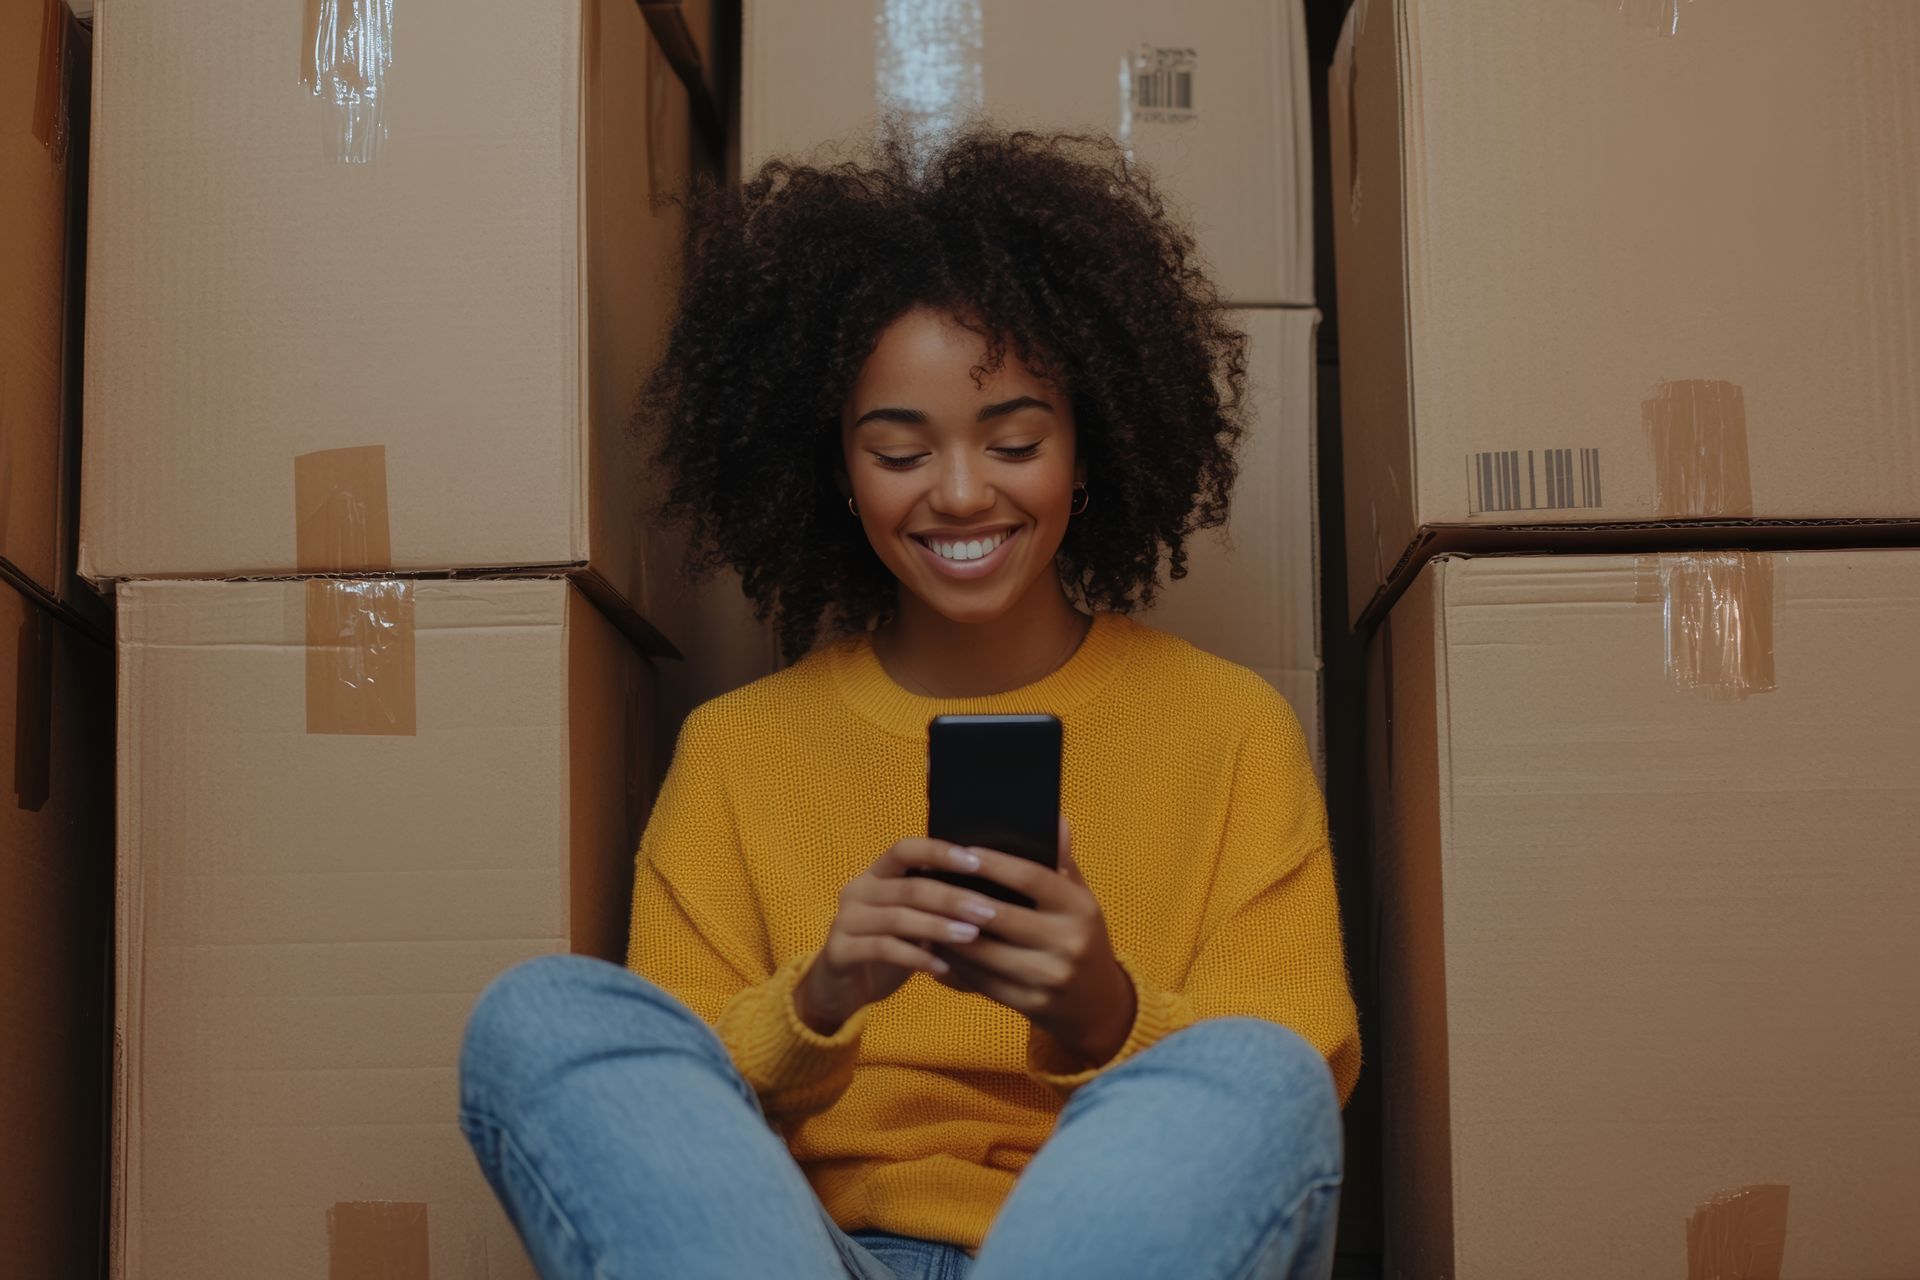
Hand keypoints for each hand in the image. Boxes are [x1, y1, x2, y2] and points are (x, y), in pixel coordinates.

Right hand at [796, 838, 1009, 1035]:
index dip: (939, 852)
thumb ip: (934, 906)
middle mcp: (857, 891)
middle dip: (953, 898)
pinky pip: (883, 949)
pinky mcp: (838, 951)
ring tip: (972, 936)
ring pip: (898, 918)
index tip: (977, 863)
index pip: (905, 850)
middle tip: (988, 911)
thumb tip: (988, 894)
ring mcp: (844, 921)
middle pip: (909, 887)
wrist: (839, 989)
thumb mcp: (910, 923)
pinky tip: (943, 968)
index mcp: (875, 875)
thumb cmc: (886, 950)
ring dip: (939, 926)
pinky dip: (917, 957)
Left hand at [929, 817, 1136, 1068]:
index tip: (961, 850)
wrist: (1098, 1004)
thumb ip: (1063, 861)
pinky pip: (982, 981)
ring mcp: (1050, 977)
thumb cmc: (1080, 936)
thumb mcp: (1080, 899)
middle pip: (1001, 916)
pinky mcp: (1031, 1004)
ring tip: (924, 913)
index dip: (994, 863)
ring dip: (949, 933)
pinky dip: (957, 963)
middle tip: (928, 880)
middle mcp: (1068, 942)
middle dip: (960, 899)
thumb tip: (1055, 817)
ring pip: (985, 952)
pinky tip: (937, 947)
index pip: (1031, 878)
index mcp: (1080, 908)